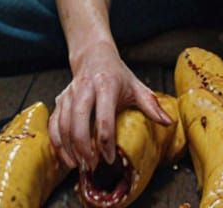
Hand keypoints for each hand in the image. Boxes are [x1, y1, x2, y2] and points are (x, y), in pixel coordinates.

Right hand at [48, 44, 173, 170]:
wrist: (94, 56)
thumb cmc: (117, 74)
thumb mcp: (137, 86)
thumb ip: (151, 105)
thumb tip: (168, 122)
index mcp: (106, 86)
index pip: (104, 117)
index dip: (105, 141)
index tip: (109, 159)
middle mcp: (85, 89)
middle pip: (78, 121)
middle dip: (83, 147)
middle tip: (91, 166)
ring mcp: (70, 94)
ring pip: (63, 124)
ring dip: (69, 148)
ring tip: (79, 166)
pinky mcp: (60, 100)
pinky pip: (53, 124)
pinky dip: (57, 142)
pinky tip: (65, 157)